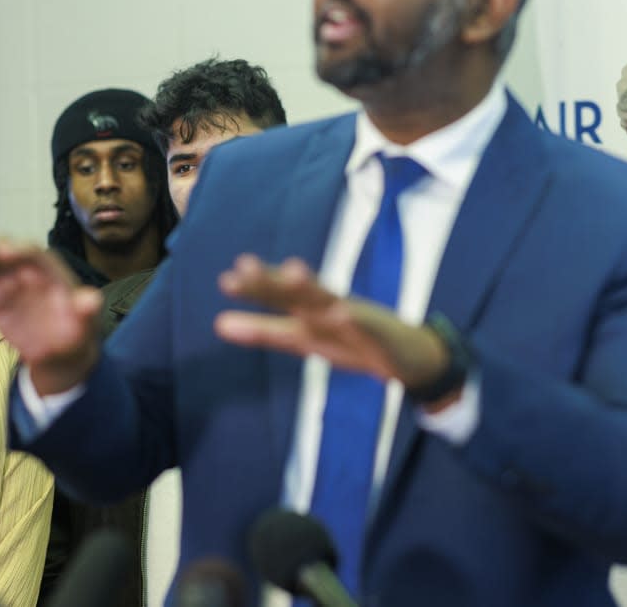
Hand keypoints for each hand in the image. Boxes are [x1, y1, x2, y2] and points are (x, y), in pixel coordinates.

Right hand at [0, 239, 101, 394]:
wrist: (61, 353)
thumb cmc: (77, 333)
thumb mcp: (86, 325)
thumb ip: (87, 311)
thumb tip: (91, 299)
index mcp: (51, 272)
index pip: (34, 255)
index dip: (19, 251)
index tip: (5, 252)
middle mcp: (25, 271)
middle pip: (4, 253)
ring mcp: (7, 284)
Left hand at [214, 255, 454, 402]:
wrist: (408, 358)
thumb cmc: (350, 343)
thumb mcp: (301, 340)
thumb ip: (263, 330)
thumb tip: (217, 323)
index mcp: (309, 311)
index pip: (278, 296)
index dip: (255, 288)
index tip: (227, 280)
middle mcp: (329, 307)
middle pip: (297, 292)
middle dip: (273, 282)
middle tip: (245, 267)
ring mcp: (356, 318)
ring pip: (330, 300)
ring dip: (312, 286)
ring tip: (292, 272)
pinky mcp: (381, 334)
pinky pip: (367, 326)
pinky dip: (355, 319)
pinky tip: (342, 312)